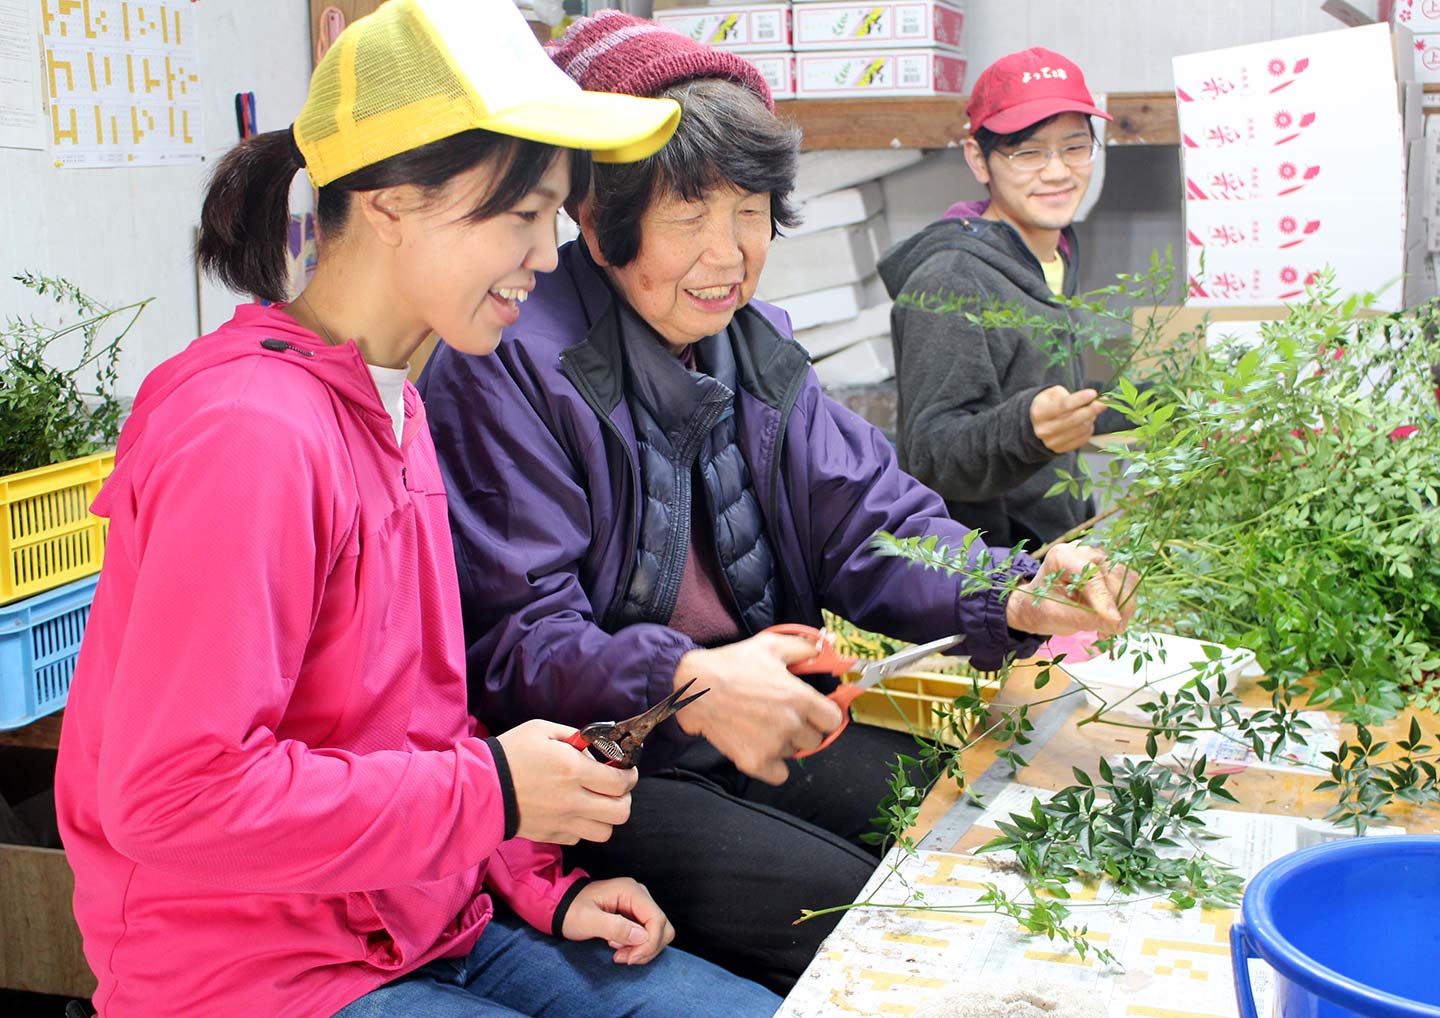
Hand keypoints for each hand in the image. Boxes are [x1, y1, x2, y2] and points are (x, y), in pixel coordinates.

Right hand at [494, 719, 636, 844]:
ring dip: (606, 817)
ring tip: (596, 802)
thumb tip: (597, 746)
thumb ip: (575, 736)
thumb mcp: (542, 730)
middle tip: (615, 787)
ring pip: (605, 832)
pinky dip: (583, 827)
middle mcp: (573, 800)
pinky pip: (580, 838)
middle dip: (624, 798)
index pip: (621, 782)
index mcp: (573, 770)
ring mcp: (563, 822)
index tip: (627, 770)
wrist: (479, 787)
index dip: (630, 775)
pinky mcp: (551, 836)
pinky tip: (573, 812)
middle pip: (621, 812)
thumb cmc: (510, 754)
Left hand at [560, 877, 674, 964]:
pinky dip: (639, 947)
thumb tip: (642, 936)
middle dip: (647, 948)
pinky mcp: (636, 915)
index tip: (630, 959)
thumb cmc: (571, 911)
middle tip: (622, 957)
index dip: (650, 943)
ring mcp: (639, 904)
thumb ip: (615, 927)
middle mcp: (639, 894)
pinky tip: (620, 947)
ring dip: (643, 949)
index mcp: (630, 890)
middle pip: (662, 927)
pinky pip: (649, 934)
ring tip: (619, 953)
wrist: (561, 907)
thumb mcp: (588, 920)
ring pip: (659, 933)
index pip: (657, 919)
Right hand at [675, 632, 844, 784]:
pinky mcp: (754, 762)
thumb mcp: (770, 645)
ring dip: (784, 743)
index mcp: (799, 697)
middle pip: (815, 739)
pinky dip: (773, 765)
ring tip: (763, 725)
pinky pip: (779, 774)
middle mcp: (791, 724)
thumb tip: (825, 648)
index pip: (834, 720)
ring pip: (794, 753)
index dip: (824, 714)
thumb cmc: (732, 665)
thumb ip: (804, 647)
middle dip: (803, 728)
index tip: (815, 711)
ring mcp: (773, 746)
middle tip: (783, 716)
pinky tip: (759, 746)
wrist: (695, 689)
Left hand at [1004, 542, 1138, 636]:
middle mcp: (1085, 552)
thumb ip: (1085, 618)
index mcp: (1063, 556)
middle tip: (1112, 630)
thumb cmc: (1041, 608)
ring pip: (1127, 580)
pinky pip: (1128, 587)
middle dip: (1118, 605)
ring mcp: (1100, 559)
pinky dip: (1124, 607)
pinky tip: (1109, 624)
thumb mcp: (1057, 616)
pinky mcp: (1111, 570)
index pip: (1091, 574)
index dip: (1104, 598)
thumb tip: (1115, 623)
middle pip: (1115, 574)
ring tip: (1107, 630)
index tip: (1113, 620)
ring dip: (1124, 608)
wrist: (1038, 606)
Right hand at [1031, 385, 1106, 453]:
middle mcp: (1043, 429)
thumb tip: (1092, 400)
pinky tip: (1087, 423)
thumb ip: (1069, 395)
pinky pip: (1082, 440)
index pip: (1063, 406)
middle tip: (1103, 403)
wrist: (1036, 425)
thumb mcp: (1052, 394)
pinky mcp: (1059, 450)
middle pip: (1073, 419)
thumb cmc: (1048, 405)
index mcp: (1039, 413)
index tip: (1093, 393)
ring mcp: (1051, 442)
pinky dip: (1088, 430)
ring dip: (1090, 419)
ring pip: (1080, 430)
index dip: (1079, 399)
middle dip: (1091, 410)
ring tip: (1091, 412)